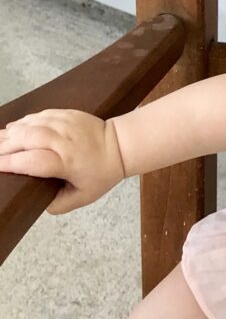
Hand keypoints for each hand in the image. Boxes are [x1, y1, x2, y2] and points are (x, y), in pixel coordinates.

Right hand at [0, 109, 126, 214]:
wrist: (120, 145)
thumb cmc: (102, 172)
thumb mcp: (85, 196)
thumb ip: (61, 203)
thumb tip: (40, 205)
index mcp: (67, 162)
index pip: (32, 161)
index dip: (10, 163)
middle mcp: (63, 141)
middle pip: (25, 139)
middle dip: (3, 146)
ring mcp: (63, 124)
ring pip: (28, 125)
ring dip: (9, 133)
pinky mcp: (64, 114)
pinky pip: (37, 116)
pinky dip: (22, 123)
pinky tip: (13, 130)